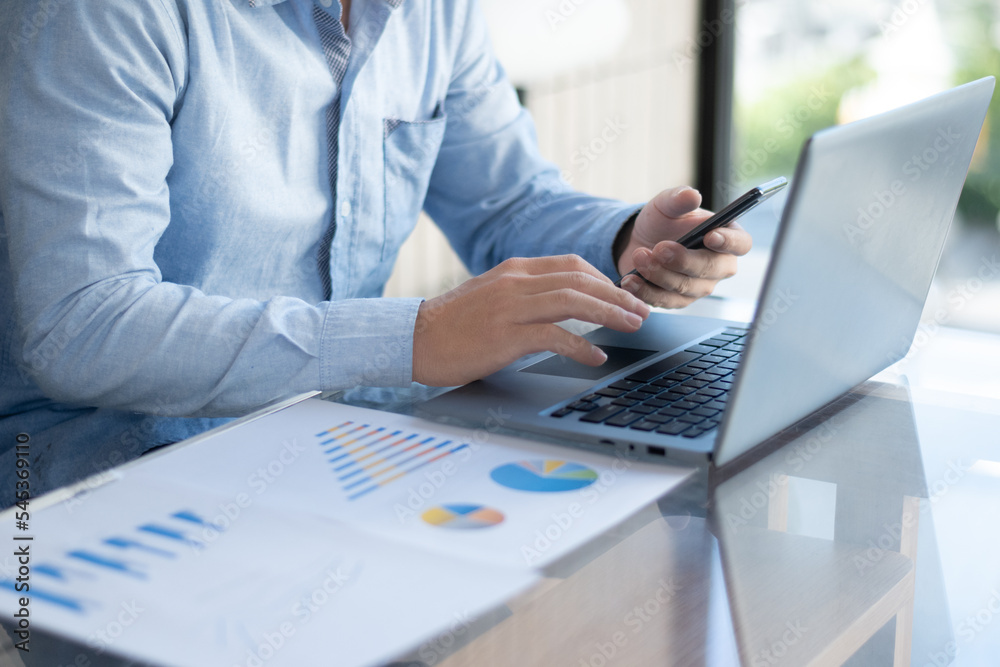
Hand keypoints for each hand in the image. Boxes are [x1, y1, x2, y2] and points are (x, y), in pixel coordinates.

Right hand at [412, 255, 650, 386]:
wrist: (412, 339)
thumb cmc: (452, 325)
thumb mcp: (490, 296)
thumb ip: (523, 295)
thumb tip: (560, 307)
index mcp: (514, 270)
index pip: (571, 265)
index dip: (604, 280)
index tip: (622, 297)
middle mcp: (515, 282)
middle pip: (580, 280)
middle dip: (617, 296)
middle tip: (641, 312)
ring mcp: (509, 307)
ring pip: (573, 301)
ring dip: (609, 314)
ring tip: (632, 327)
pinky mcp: (504, 336)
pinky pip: (553, 336)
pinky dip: (580, 346)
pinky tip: (596, 357)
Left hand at [616, 186, 752, 307]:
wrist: (637, 242)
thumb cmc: (662, 222)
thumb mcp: (666, 204)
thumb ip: (678, 198)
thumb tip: (691, 195)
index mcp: (726, 238)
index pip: (741, 244)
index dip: (730, 242)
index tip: (711, 236)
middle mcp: (718, 266)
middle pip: (711, 270)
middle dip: (683, 260)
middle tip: (659, 248)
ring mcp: (699, 286)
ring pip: (685, 287)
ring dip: (659, 274)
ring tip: (638, 257)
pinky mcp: (677, 300)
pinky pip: (665, 301)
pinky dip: (646, 291)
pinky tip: (631, 280)